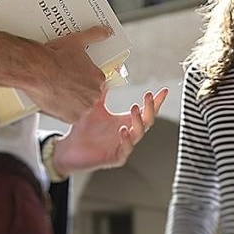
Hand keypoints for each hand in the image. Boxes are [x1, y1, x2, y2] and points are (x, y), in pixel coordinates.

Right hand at [26, 26, 111, 122]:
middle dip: (78, 90)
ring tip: (57, 91)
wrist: (36, 69)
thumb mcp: (76, 41)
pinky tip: (53, 100)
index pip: (96, 81)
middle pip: (88, 95)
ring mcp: (83, 108)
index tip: (73, 75)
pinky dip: (62, 110)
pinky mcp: (70, 117)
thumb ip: (94, 35)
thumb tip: (106, 31)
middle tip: (63, 82)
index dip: (83, 78)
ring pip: (79, 106)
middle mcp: (94, 95)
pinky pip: (68, 115)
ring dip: (71, 102)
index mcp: (98, 78)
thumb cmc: (55, 56)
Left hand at [51, 87, 167, 176]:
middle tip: (148, 97)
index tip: (163, 91)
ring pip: (138, 134)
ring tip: (134, 109)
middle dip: (150, 108)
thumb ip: (101, 93)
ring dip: (138, 122)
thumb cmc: (83, 130)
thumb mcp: (94, 107)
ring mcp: (123, 146)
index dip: (155, 101)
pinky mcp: (116, 157)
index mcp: (126, 121)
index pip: (145, 110)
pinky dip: (126, 141)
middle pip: (146, 121)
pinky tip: (122, 131)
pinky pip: (125, 150)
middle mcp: (128, 133)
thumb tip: (105, 76)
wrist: (69, 148)